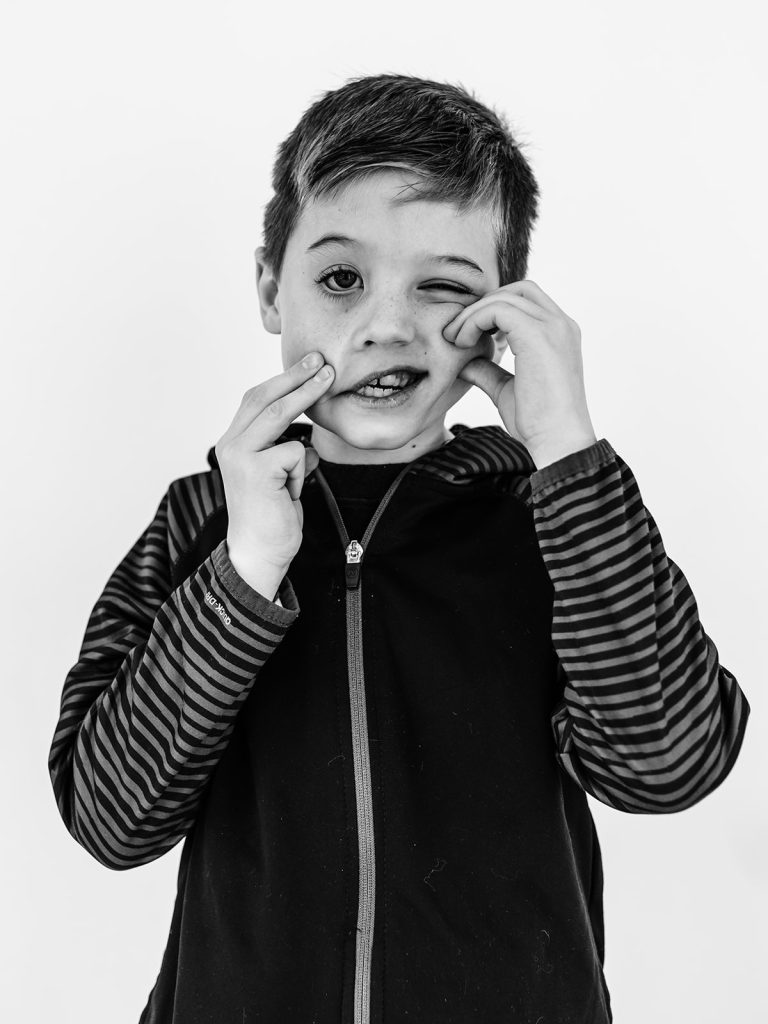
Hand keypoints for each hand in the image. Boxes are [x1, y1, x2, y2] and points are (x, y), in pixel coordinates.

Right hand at [214, 353, 333, 588]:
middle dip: (296, 376)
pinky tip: (290, 493)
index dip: (283, 380)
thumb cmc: (271, 518)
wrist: (260, 554)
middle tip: (322, 360)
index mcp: (233, 443)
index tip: (310, 365)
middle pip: (264, 398)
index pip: (256, 400)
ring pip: (279, 414)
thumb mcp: (279, 478)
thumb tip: (307, 444)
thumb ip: (285, 455)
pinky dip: (302, 471)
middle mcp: (230, 445)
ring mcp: (240, 456)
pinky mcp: (256, 470)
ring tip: (328, 378)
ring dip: (306, 394)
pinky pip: (295, 452)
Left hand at [443, 280, 597, 466]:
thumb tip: (463, 363)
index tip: (471, 336)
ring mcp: (553, 327)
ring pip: (505, 298)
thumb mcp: (506, 390)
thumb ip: (488, 371)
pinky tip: (463, 343)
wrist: (558, 443)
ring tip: (455, 340)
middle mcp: (561, 324)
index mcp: (561, 334)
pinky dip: (475, 321)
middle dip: (484, 304)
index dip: (494, 310)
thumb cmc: (538, 424)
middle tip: (458, 332)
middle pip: (518, 290)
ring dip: (473, 315)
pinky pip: (498, 310)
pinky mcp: (538, 335)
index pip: (527, 301)